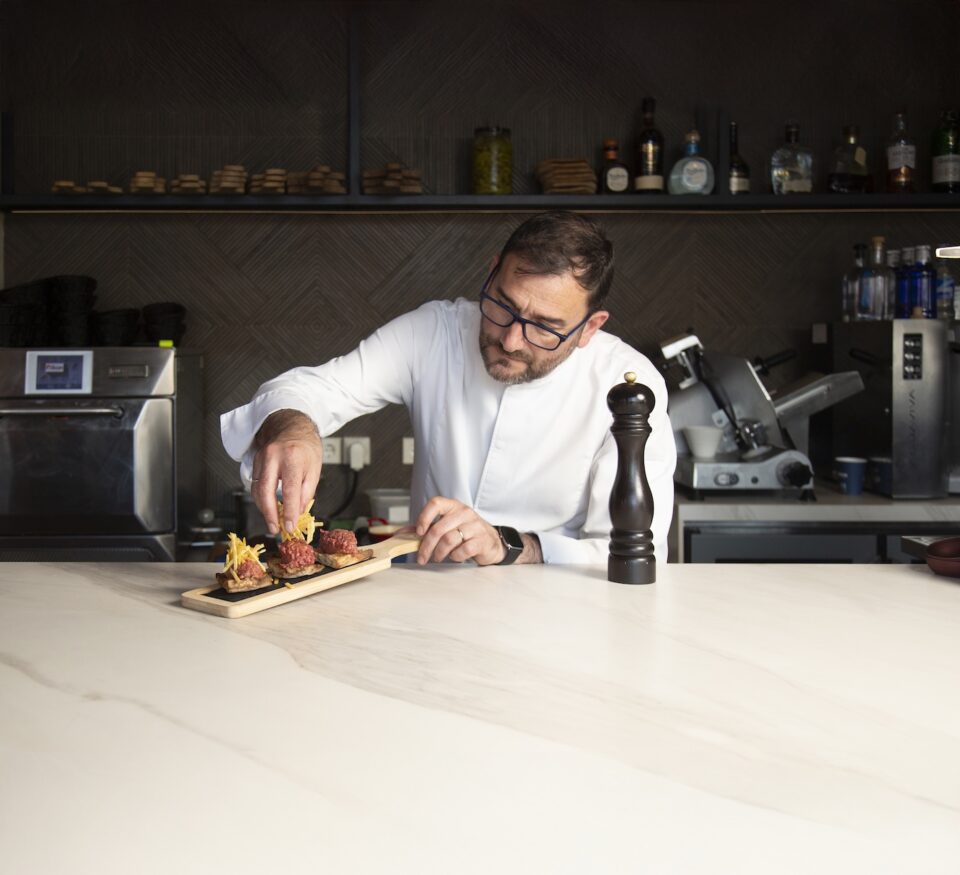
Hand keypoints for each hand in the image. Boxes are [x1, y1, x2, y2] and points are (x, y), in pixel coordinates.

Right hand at [251, 410, 323, 535]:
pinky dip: (261, 498)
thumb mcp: (315, 469)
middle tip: (275, 528)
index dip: (288, 512)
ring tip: (272, 521)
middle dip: (269, 514)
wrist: (292, 426)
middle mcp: (274, 457)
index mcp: (293, 458)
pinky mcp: (255, 461)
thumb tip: (296, 512)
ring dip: (264, 508)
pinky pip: (255, 484)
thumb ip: (306, 492)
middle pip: (266, 491)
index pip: (289, 491)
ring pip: (257, 490)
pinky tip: (268, 507)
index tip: (289, 526)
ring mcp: (262, 458)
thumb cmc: (306, 447)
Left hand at [414, 496, 504, 565]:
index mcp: (453, 506)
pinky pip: (463, 550)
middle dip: (426, 546)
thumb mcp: (446, 526)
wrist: (491, 542)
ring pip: (449, 540)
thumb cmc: (465, 533)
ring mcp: (474, 526)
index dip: (424, 517)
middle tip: (422, 557)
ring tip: (438, 557)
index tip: (418, 532)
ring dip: (439, 553)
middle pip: (438, 528)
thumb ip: (425, 528)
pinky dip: (455, 556)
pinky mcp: (482, 540)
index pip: (436, 503)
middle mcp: (464, 513)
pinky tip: (454, 556)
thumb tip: (401, 533)